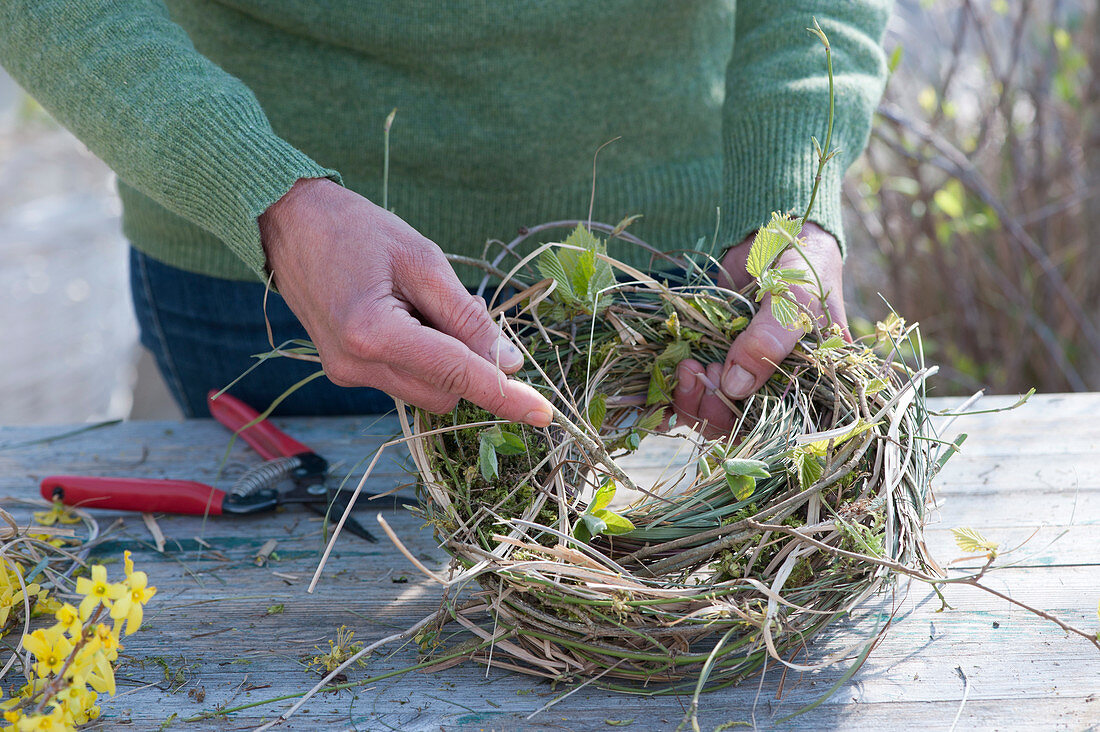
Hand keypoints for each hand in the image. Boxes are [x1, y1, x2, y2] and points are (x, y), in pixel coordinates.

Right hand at [259, 178, 552, 426]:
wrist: (288, 223)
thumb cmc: (355, 229)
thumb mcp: (423, 259)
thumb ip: (466, 316)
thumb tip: (508, 363)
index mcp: (374, 334)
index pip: (456, 376)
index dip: (505, 396)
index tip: (545, 414)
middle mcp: (356, 366)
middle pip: (445, 392)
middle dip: (467, 361)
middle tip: (452, 304)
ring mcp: (346, 374)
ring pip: (425, 391)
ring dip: (442, 359)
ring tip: (415, 301)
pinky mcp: (344, 372)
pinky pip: (403, 379)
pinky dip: (420, 356)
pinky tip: (401, 313)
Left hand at [671, 222, 848, 436]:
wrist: (773, 232)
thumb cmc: (802, 265)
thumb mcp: (795, 297)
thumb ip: (769, 339)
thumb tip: (734, 386)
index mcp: (808, 383)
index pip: (779, 426)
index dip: (746, 419)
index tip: (725, 390)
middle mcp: (774, 386)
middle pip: (737, 425)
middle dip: (710, 408)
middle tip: (697, 372)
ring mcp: (740, 373)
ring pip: (709, 411)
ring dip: (689, 398)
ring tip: (683, 365)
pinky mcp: (711, 357)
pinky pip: (690, 387)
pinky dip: (670, 390)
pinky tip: (658, 385)